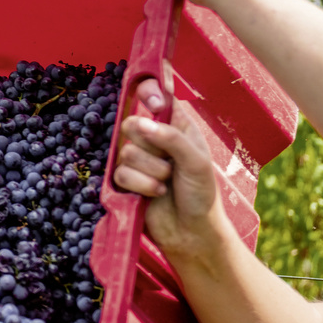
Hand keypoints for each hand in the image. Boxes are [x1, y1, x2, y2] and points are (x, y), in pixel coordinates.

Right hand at [112, 78, 228, 259]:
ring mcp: (137, 160)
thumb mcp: (196, 160)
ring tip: (166, 183)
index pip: (156, 96)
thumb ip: (170, 138)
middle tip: (169, 162)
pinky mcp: (125, 180)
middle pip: (131, 124)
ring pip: (125, 152)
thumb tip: (140, 123)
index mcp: (175, 125)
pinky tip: (155, 194)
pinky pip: (120, 174)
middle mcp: (154, 138)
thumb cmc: (201, 193)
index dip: (149, 92)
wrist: (191, 231)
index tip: (153, 103)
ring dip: (150, 172)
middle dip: (151, 147)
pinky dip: (141, 186)